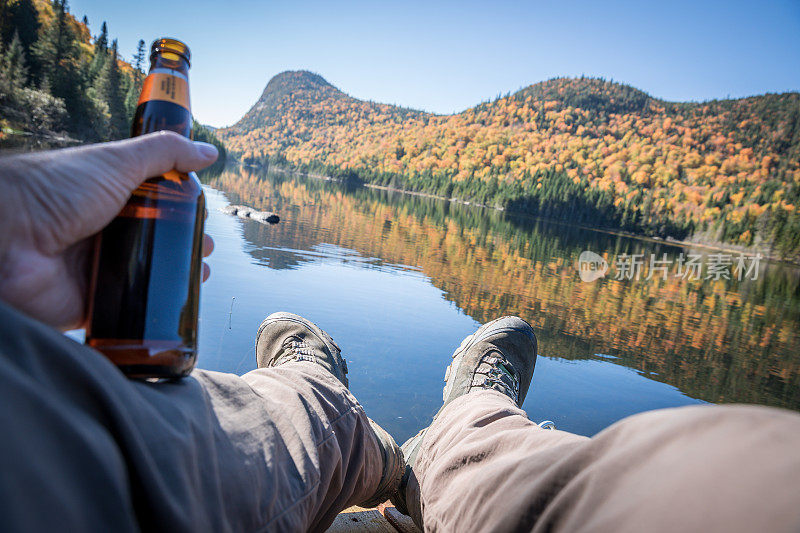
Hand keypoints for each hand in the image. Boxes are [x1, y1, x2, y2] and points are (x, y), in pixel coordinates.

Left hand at [0, 131, 218, 329]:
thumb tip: (209, 151)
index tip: (204, 218)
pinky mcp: (90, 302)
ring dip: (175, 278)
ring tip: (199, 275)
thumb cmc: (53, 190)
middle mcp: (102, 231)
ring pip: (145, 276)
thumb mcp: (116, 161)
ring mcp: (96, 268)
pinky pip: (127, 309)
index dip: (181, 212)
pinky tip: (174, 307)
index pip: (153, 204)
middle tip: (205, 250)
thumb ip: (164, 154)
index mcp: (107, 197)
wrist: (4, 238)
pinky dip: (150, 310)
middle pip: (153, 241)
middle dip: (184, 247)